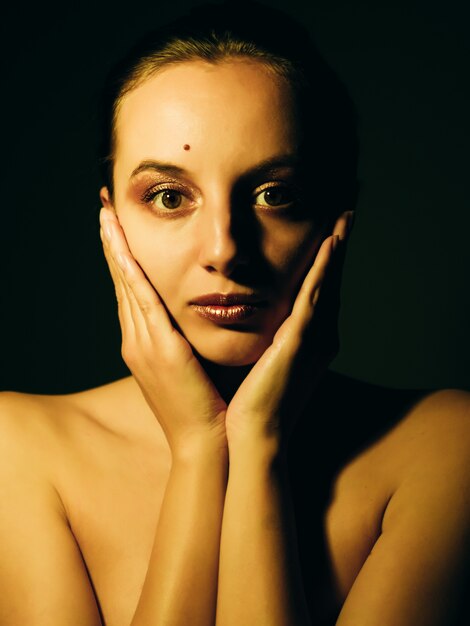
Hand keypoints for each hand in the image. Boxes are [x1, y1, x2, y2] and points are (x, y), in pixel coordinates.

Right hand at [99, 207, 227, 455]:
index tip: (119, 231)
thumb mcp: (194, 366)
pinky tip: (123, 247)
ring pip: (126, 286)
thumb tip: (197, 317)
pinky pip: (141, 301)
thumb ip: (189, 339)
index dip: (123, 261)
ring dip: (116, 250)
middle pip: (122, 284)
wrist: (208, 442)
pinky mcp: (159, 349)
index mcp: (145, 345)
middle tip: (104, 212)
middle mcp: (137, 341)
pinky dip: (130, 272)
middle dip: (113, 246)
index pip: (132, 293)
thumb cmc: (209, 405)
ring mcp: (143, 345)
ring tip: (106, 217)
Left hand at [224, 210, 353, 448]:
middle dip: (337, 247)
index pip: (316, 290)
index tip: (327, 231)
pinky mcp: (299, 343)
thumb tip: (249, 316)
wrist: (252, 436)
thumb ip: (265, 337)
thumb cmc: (251, 402)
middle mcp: (315, 336)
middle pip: (328, 282)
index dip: (325, 261)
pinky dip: (323, 270)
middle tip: (344, 213)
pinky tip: (328, 244)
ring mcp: (310, 339)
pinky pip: (313, 298)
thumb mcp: (261, 361)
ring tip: (343, 218)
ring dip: (335, 250)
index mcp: (305, 339)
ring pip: (325, 284)